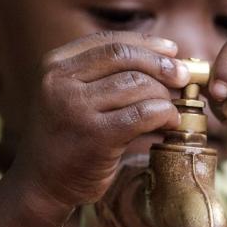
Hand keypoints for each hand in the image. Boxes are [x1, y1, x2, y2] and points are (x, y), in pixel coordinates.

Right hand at [13, 31, 188, 207]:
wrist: (43, 184)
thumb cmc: (68, 137)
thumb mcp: (73, 94)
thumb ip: (104, 74)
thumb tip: (165, 57)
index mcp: (55, 65)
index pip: (109, 42)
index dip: (146, 44)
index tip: (172, 51)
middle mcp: (60, 82)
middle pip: (125, 58)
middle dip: (161, 65)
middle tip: (182, 77)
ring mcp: (75, 108)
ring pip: (137, 85)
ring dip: (164, 95)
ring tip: (173, 107)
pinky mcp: (95, 136)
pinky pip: (143, 114)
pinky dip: (164, 115)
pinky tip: (170, 123)